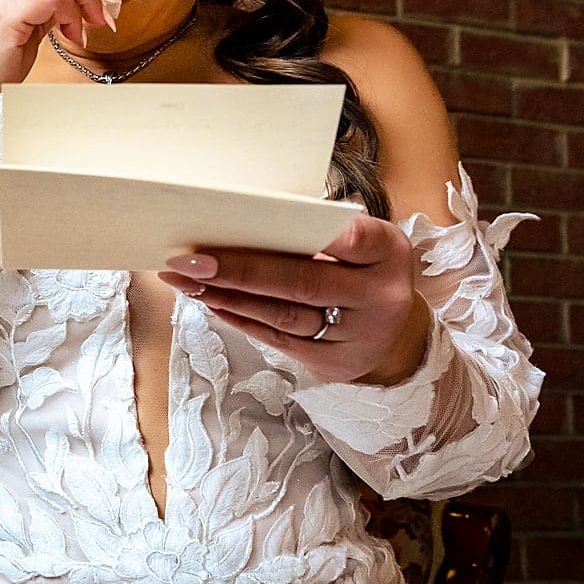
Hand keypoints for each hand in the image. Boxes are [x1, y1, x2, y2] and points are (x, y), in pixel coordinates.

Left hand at [158, 215, 434, 385]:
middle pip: (302, 282)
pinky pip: (278, 340)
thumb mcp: (364, 244)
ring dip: (229, 297)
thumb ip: (322, 231)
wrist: (395, 334)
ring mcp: (356, 336)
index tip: (255, 221)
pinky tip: (211, 301)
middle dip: (240, 270)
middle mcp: (378, 297)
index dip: (307, 232)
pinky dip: (241, 319)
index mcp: (386, 253)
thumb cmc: (365, 271)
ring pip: (284, 314)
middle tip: (191, 260)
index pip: (350, 237)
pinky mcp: (333, 363)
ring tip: (188, 280)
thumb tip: (247, 220)